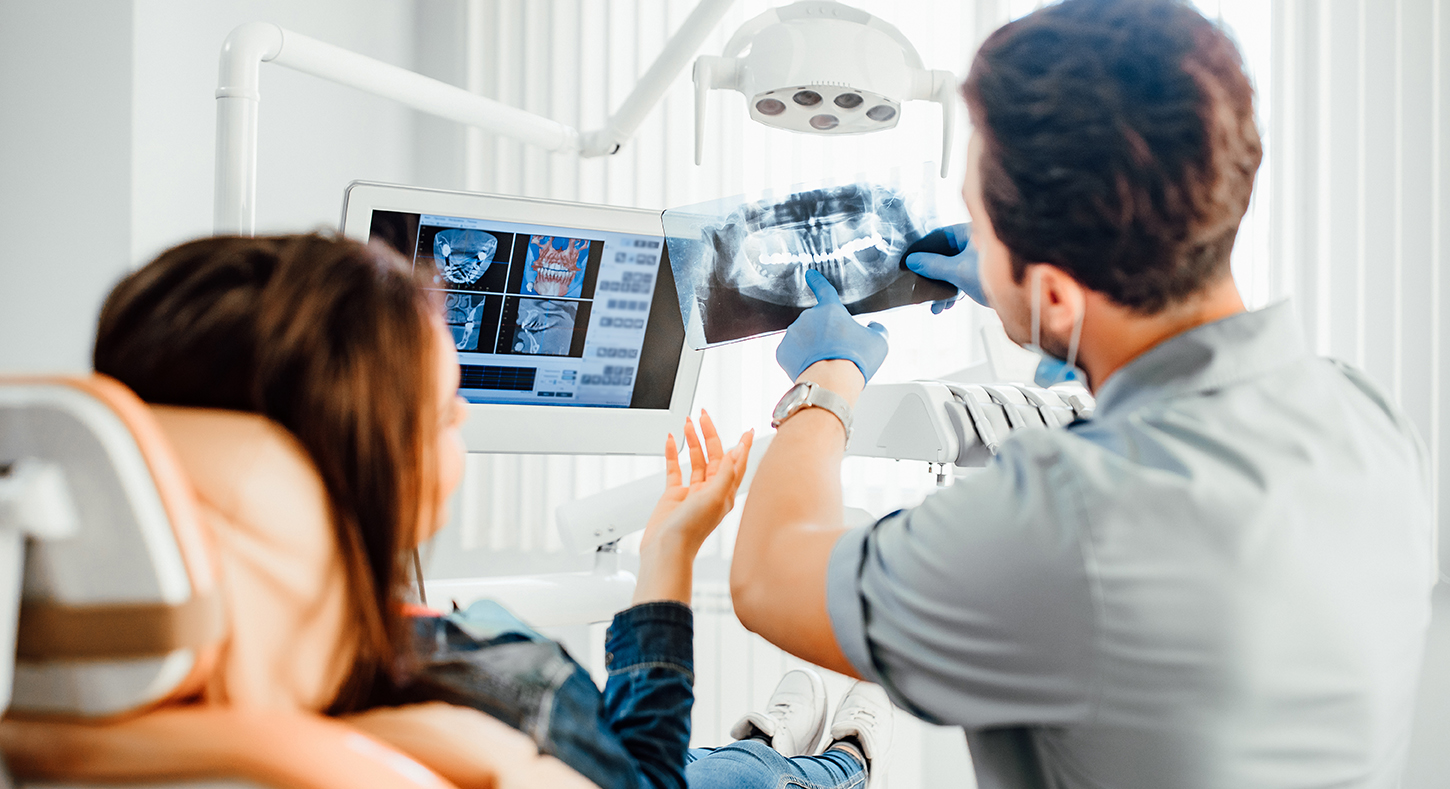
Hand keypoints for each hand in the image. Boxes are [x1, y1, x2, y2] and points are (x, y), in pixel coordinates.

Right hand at [634, 411, 752, 604]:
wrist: (666, 550)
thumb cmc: (691, 530)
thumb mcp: (714, 497)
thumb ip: (726, 473)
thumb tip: (736, 452)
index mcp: (725, 493)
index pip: (737, 463)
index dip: (742, 446)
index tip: (747, 430)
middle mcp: (710, 491)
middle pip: (714, 456)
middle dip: (710, 435)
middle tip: (704, 416)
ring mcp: (692, 493)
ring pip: (695, 460)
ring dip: (692, 441)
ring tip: (688, 424)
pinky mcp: (674, 496)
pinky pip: (675, 469)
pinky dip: (672, 454)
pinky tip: (671, 441)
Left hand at [775, 271, 889, 381]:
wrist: (831, 382)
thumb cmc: (855, 360)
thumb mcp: (879, 342)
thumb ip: (877, 329)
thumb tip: (874, 326)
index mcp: (830, 310)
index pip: (824, 290)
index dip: (818, 282)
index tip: (810, 275)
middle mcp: (808, 317)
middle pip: (817, 323)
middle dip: (824, 334)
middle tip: (837, 353)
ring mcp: (792, 334)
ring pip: (803, 338)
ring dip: (812, 347)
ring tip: (825, 364)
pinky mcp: (782, 352)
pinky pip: (791, 353)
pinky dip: (800, 360)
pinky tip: (812, 368)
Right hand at [904, 223, 987, 312]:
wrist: (1028, 298)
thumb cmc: (996, 275)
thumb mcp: (958, 271)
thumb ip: (933, 265)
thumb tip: (912, 261)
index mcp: (971, 231)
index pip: (939, 235)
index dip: (923, 249)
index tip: (909, 261)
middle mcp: (977, 242)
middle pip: (945, 254)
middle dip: (932, 275)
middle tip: (919, 287)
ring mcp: (982, 258)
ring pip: (954, 269)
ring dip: (943, 288)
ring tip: (935, 306)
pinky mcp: (986, 273)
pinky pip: (964, 278)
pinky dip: (955, 290)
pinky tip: (948, 305)